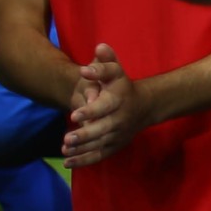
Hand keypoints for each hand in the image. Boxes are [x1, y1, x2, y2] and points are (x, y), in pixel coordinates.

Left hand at [62, 42, 153, 167]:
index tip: (74, 114)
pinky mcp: (114, 145)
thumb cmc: (122, 86)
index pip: (105, 106)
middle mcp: (120, 119)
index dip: (90, 110)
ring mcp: (118, 134)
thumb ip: (105, 62)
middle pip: (103, 129)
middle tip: (67, 139)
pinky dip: (84, 161)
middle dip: (85, 135)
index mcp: (119, 100)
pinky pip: (100, 155)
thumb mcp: (116, 71)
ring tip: (65, 150)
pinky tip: (67, 162)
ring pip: (100, 144)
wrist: (145, 106)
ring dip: (82, 149)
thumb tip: (99, 47)